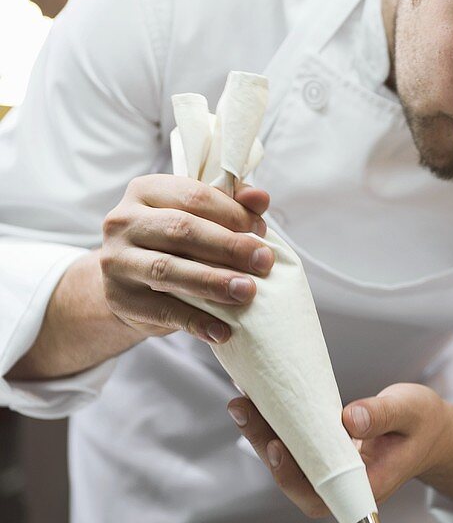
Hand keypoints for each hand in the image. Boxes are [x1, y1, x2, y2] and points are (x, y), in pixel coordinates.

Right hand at [101, 174, 273, 344]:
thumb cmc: (171, 244)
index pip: (193, 196)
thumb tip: (260, 198)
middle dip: (229, 247)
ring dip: (213, 282)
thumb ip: (228, 204)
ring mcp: (118, 261)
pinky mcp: (120, 299)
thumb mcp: (195, 218)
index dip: (232, 213)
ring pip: (168, 269)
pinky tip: (222, 331)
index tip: (262, 232)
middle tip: (264, 262)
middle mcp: (124, 221)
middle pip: (181, 230)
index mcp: (145, 191)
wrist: (127, 284)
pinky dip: (196, 322)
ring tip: (246, 292)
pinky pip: (162, 312)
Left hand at [227, 383, 449, 517]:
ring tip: (242, 402)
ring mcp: (330, 472)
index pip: (320, 496)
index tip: (277, 447)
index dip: (293, 478)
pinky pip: (293, 445)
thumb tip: (350, 419)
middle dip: (264, 446)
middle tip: (244, 410)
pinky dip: (273, 424)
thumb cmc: (423, 424)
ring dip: (261, 433)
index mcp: (366, 487)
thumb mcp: (410, 412)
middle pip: (294, 478)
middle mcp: (342, 486)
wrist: (428, 430)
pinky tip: (257, 400)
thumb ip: (383, 415)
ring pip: (288, 462)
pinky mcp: (322, 454)